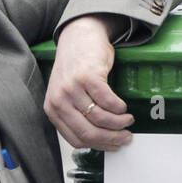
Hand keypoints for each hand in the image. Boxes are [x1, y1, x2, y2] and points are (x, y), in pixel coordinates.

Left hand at [43, 14, 132, 150]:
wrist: (78, 36)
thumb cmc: (76, 67)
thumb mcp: (69, 95)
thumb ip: (77, 115)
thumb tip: (103, 139)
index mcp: (53, 110)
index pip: (77, 140)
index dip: (100, 146)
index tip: (114, 145)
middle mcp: (59, 101)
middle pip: (89, 133)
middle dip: (112, 139)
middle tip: (126, 137)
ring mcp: (72, 88)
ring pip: (100, 119)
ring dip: (119, 123)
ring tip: (128, 120)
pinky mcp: (87, 77)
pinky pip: (107, 101)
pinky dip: (119, 107)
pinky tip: (123, 106)